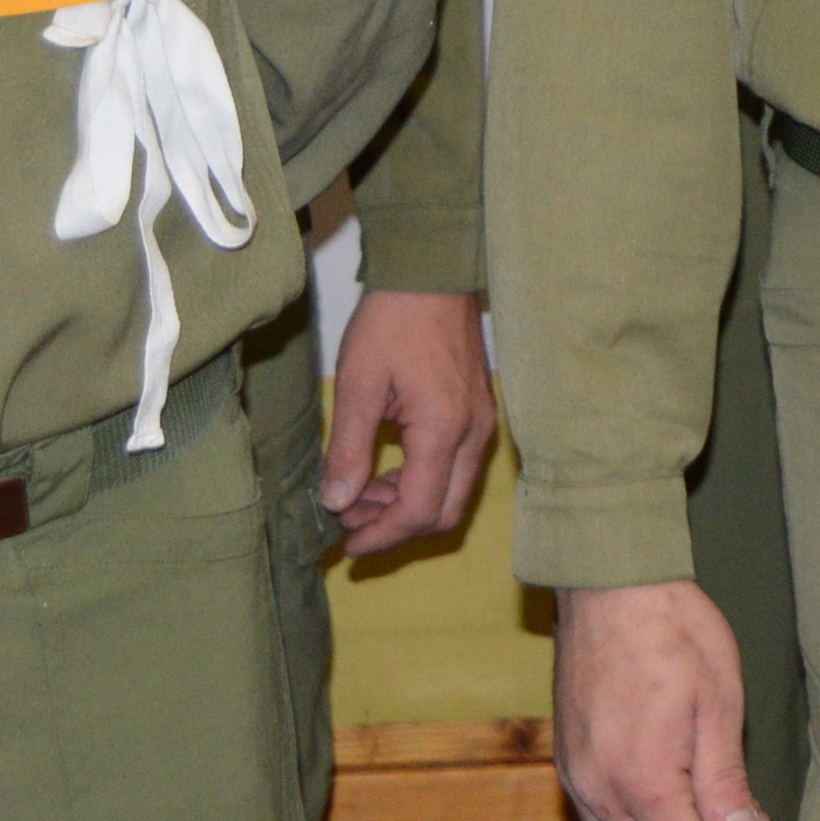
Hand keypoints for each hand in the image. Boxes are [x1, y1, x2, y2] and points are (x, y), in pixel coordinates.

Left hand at [322, 290, 497, 556]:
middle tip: (350, 521)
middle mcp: (474, 434)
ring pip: (451, 494)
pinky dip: (421, 482)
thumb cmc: (392, 321)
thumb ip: (348, 449)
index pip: (419, 511)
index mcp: (444, 429)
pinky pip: (455, 469)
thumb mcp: (358, 384)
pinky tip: (385, 472)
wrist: (431, 274)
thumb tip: (337, 503)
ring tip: (358, 494)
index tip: (347, 546)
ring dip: (407, 505)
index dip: (382, 536)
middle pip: (443, 513)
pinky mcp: (479, 415)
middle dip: (395, 526)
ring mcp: (482, 425)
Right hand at [553, 581, 767, 820]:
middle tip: (734, 816)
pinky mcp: (568, 766)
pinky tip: (666, 794)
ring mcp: (578, 780)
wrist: (610, 584)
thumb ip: (725, 780)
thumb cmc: (675, 630)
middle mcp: (601, 792)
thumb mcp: (720, 701)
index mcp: (645, 779)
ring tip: (702, 807)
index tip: (754, 819)